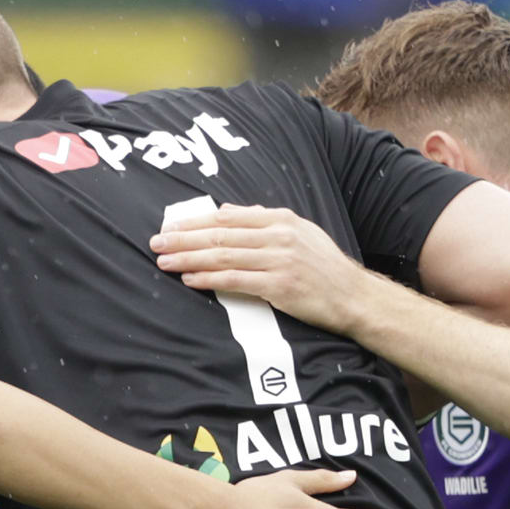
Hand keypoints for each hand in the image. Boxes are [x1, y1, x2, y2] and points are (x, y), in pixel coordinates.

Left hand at [147, 203, 374, 333]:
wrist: (352, 296)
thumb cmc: (323, 267)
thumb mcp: (298, 232)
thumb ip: (262, 220)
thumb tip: (225, 212)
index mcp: (281, 220)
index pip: (228, 219)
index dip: (195, 223)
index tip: (170, 227)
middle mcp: (279, 236)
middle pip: (220, 236)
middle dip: (184, 239)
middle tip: (157, 242)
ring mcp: (279, 261)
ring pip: (223, 257)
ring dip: (189, 259)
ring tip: (165, 262)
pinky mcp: (279, 286)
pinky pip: (236, 281)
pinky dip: (209, 279)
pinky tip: (190, 279)